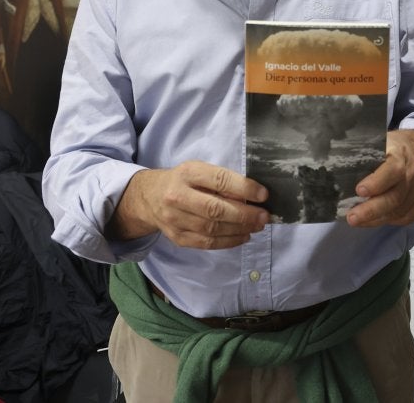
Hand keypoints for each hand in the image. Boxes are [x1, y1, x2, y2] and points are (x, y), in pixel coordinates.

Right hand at [112, 162, 268, 249]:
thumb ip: (221, 181)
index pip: (219, 181)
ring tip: (257, 226)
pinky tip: (243, 236)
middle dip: (245, 214)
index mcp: (187, 173)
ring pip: (212, 229)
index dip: (244, 188)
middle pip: (215, 209)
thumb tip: (252, 197)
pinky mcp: (177, 238)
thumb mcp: (199, 170)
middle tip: (264, 216)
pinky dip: (228, 242)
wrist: (149, 197)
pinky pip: (206, 243)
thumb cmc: (182, 181)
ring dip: (240, 229)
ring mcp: (175, 220)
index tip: (264, 195)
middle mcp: (178, 197)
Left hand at [346, 129, 413, 227]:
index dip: (377, 183)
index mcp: (400, 153)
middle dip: (372, 210)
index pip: (392, 170)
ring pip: (398, 210)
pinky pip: (406, 217)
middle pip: (395, 196)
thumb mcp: (376, 143)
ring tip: (357, 220)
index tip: (359, 191)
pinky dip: (388, 221)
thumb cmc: (388, 147)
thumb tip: (332, 170)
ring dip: (376, 219)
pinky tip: (374, 220)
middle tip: (352, 218)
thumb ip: (361, 154)